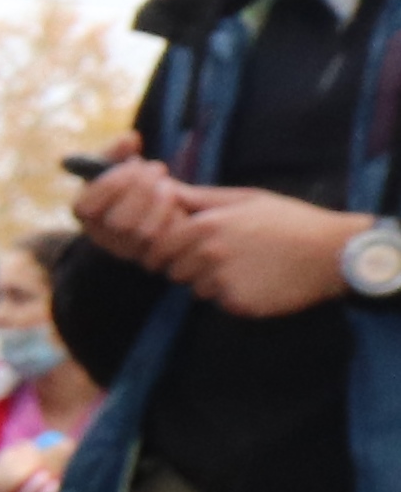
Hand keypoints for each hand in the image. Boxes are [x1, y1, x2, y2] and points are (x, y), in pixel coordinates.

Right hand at [74, 149, 183, 266]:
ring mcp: (125, 249)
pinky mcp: (151, 255)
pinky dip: (173, 216)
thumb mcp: (115, 163)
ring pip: (143, 232)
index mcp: (83, 212)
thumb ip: (117, 151)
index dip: (113, 184)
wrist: (144, 209)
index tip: (135, 161)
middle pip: (119, 221)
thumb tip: (131, 139)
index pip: (86, 208)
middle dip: (143, 189)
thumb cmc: (125, 182)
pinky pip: (165, 240)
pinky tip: (176, 202)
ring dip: (161, 202)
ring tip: (167, 183)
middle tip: (158, 167)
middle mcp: (99, 235)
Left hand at [141, 185, 356, 316]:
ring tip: (245, 267)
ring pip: (196, 288)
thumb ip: (200, 197)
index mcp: (208, 225)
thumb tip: (163, 187)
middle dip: (186, 266)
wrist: (333, 253)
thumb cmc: (289, 221)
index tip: (179, 248)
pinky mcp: (238, 304)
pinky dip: (232, 296)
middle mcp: (210, 254)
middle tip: (220, 258)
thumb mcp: (247, 199)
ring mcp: (223, 281)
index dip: (164, 248)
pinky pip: (220, 303)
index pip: (158, 245)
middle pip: (173, 270)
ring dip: (210, 282)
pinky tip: (258, 282)